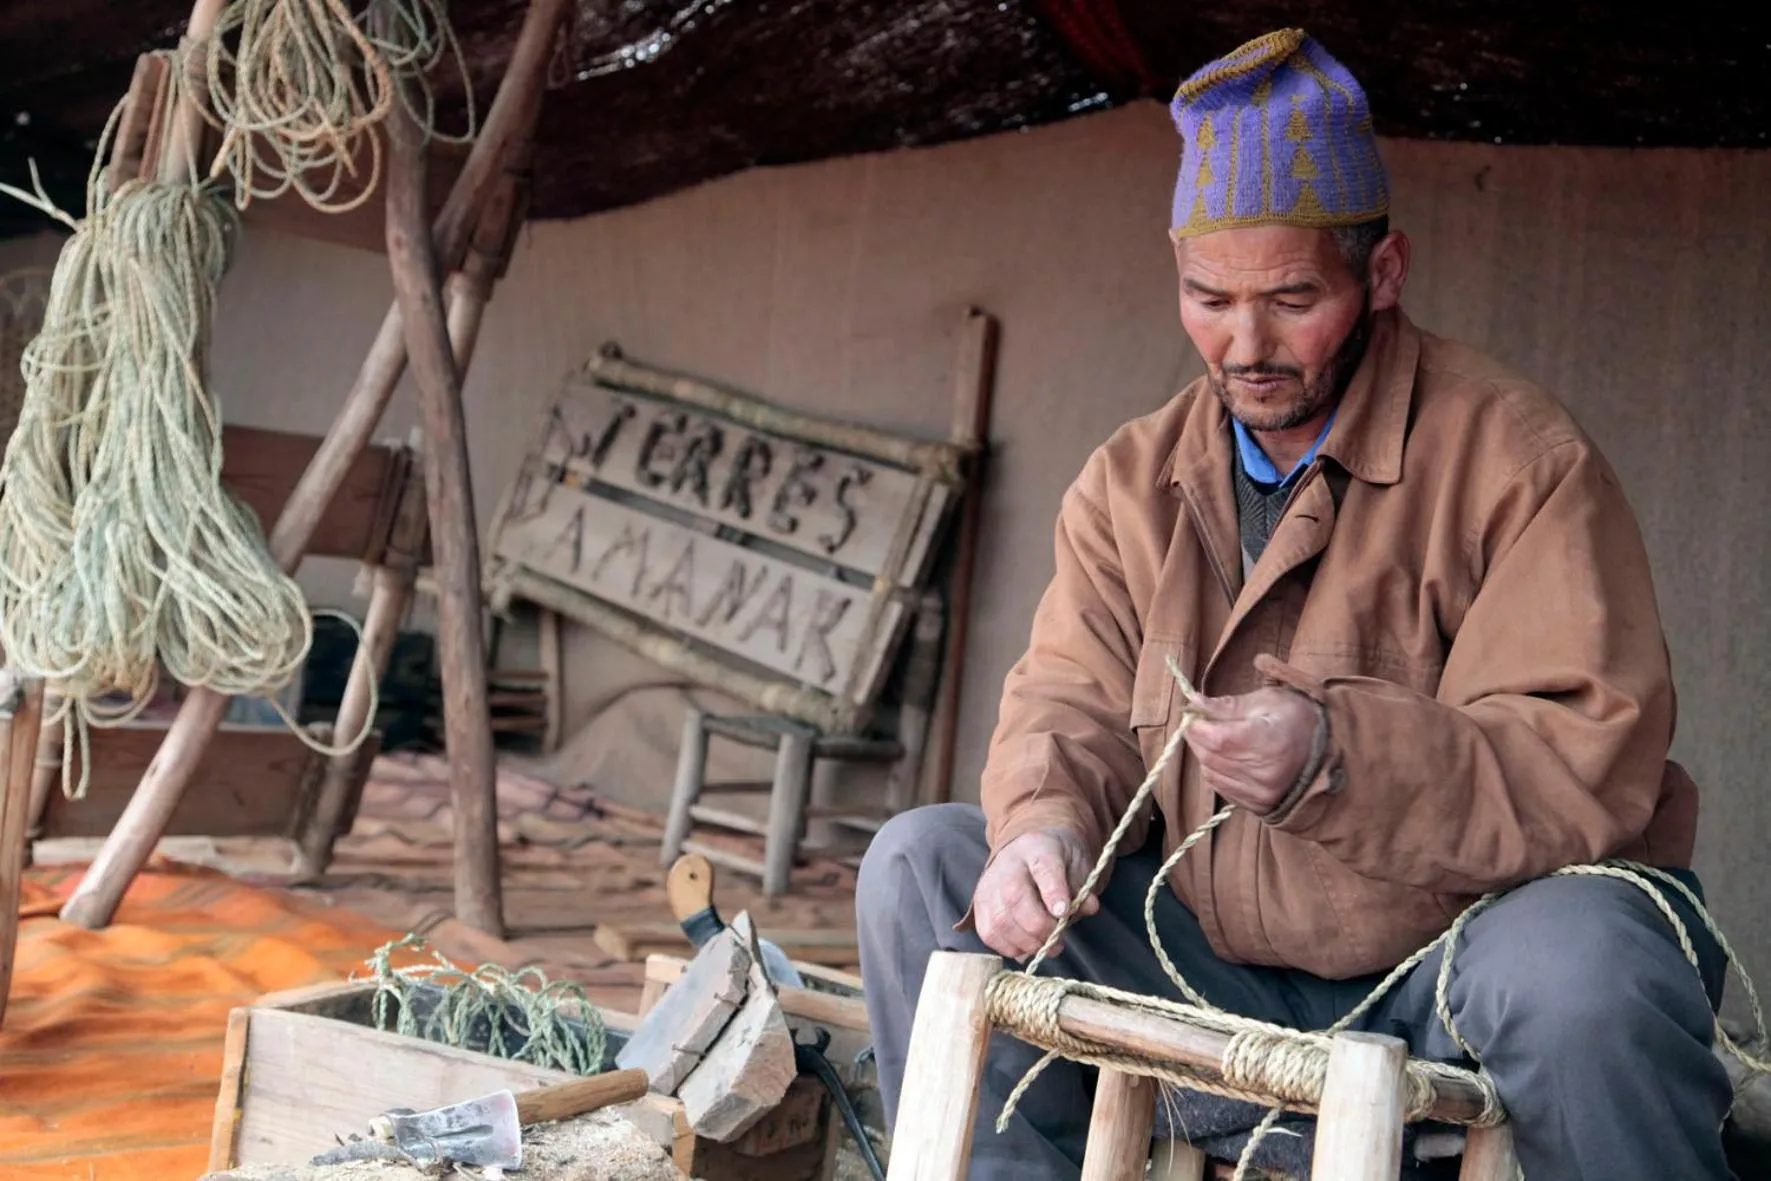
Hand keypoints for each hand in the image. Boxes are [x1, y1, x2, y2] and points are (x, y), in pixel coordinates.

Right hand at [971, 828, 1099, 960]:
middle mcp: (1008, 864)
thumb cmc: (1057, 861)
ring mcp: (989, 884)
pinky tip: (1025, 947)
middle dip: (1039, 927)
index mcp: (1037, 848)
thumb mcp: (1077, 865)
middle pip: (1015, 897)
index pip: (1043, 868)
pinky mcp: (979, 904)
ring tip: (1044, 947)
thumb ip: (1082, 888)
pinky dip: (1008, 947)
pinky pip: (988, 932)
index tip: (1063, 912)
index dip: (1052, 892)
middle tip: (1057, 941)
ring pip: (1000, 919)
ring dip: (1025, 942)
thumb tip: (1088, 907)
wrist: (1028, 850)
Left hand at [1183, 687, 1321, 813]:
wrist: (1328, 754)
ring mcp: (1260, 793)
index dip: (1197, 727)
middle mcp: (1264, 773)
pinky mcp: (1257, 805)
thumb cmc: (1298, 720)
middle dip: (1197, 738)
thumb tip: (1194, 702)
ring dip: (1205, 754)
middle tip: (1200, 723)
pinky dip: (1215, 770)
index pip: (1217, 739)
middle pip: (1210, 756)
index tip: (1193, 715)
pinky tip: (1226, 757)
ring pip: (1211, 773)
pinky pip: (1221, 787)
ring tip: (1215, 738)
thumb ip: (1228, 705)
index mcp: (1269, 742)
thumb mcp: (1268, 701)